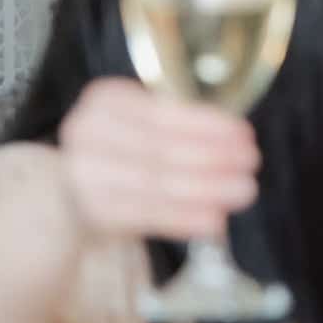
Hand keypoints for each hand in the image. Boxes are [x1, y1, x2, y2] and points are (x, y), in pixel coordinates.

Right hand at [58, 78, 260, 242]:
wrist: (70, 188)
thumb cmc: (126, 147)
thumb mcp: (147, 122)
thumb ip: (185, 126)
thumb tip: (238, 143)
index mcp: (105, 100)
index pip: (163, 113)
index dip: (207, 125)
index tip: (245, 134)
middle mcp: (85, 134)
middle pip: (161, 149)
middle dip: (214, 157)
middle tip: (252, 163)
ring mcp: (82, 175)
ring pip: (156, 183)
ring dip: (207, 189)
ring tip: (244, 190)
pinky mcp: (90, 213)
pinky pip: (145, 216)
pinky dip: (184, 219)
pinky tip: (215, 221)